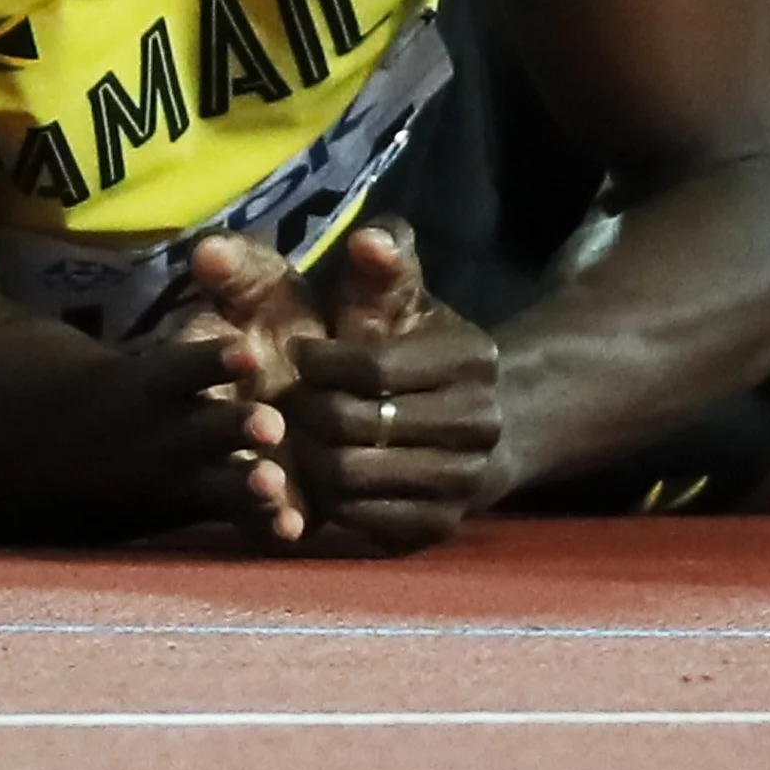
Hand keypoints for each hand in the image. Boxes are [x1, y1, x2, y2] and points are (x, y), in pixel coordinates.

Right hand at [170, 231, 328, 542]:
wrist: (94, 438)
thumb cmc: (192, 347)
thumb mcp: (210, 310)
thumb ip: (230, 273)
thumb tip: (209, 247)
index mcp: (168, 374)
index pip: (181, 366)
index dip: (210, 361)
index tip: (244, 353)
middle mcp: (178, 425)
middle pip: (202, 428)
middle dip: (231, 427)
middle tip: (269, 425)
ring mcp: (193, 472)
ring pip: (218, 481)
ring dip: (246, 483)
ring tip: (275, 482)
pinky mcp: (211, 507)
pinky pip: (237, 522)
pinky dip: (262, 525)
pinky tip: (291, 531)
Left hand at [286, 222, 502, 553]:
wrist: (475, 429)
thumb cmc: (418, 350)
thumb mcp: (404, 300)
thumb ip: (384, 265)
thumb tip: (370, 240)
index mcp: (473, 359)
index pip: (373, 366)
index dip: (322, 362)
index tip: (301, 353)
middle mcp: (480, 424)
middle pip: (356, 424)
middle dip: (308, 410)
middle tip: (289, 400)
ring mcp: (461, 482)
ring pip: (350, 476)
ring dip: (307, 455)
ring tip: (296, 434)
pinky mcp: (434, 529)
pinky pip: (356, 518)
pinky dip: (324, 498)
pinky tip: (316, 472)